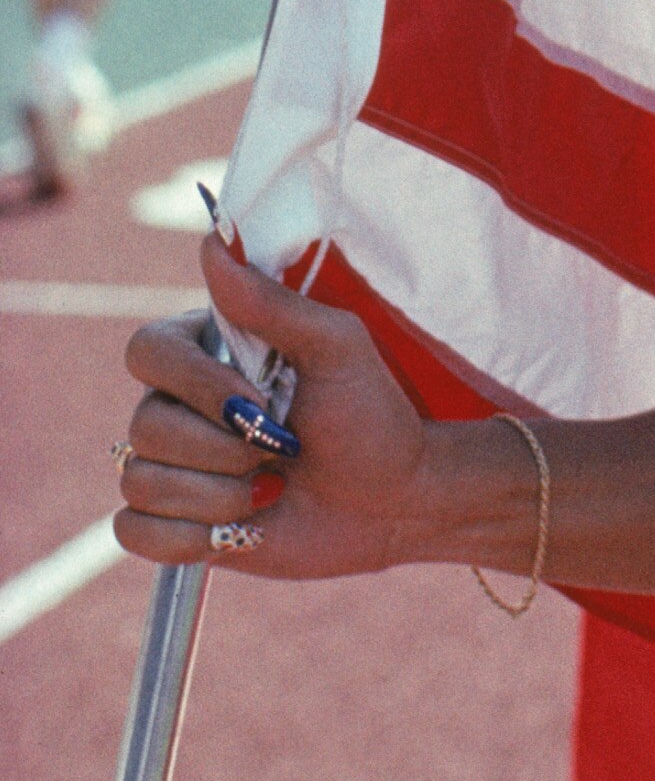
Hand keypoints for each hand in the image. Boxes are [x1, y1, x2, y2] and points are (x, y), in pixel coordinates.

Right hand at [116, 238, 428, 580]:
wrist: (394, 502)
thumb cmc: (372, 418)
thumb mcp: (337, 347)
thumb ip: (272, 302)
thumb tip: (213, 243)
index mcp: (207, 354)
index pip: (146, 352)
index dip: (196, 385)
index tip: (259, 403)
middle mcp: (181, 406)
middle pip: (144, 426)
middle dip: (225, 450)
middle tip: (285, 452)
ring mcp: (176, 466)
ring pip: (140, 482)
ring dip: (219, 497)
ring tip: (273, 488)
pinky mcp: (176, 524)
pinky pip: (133, 531)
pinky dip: (190, 538)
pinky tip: (242, 528)